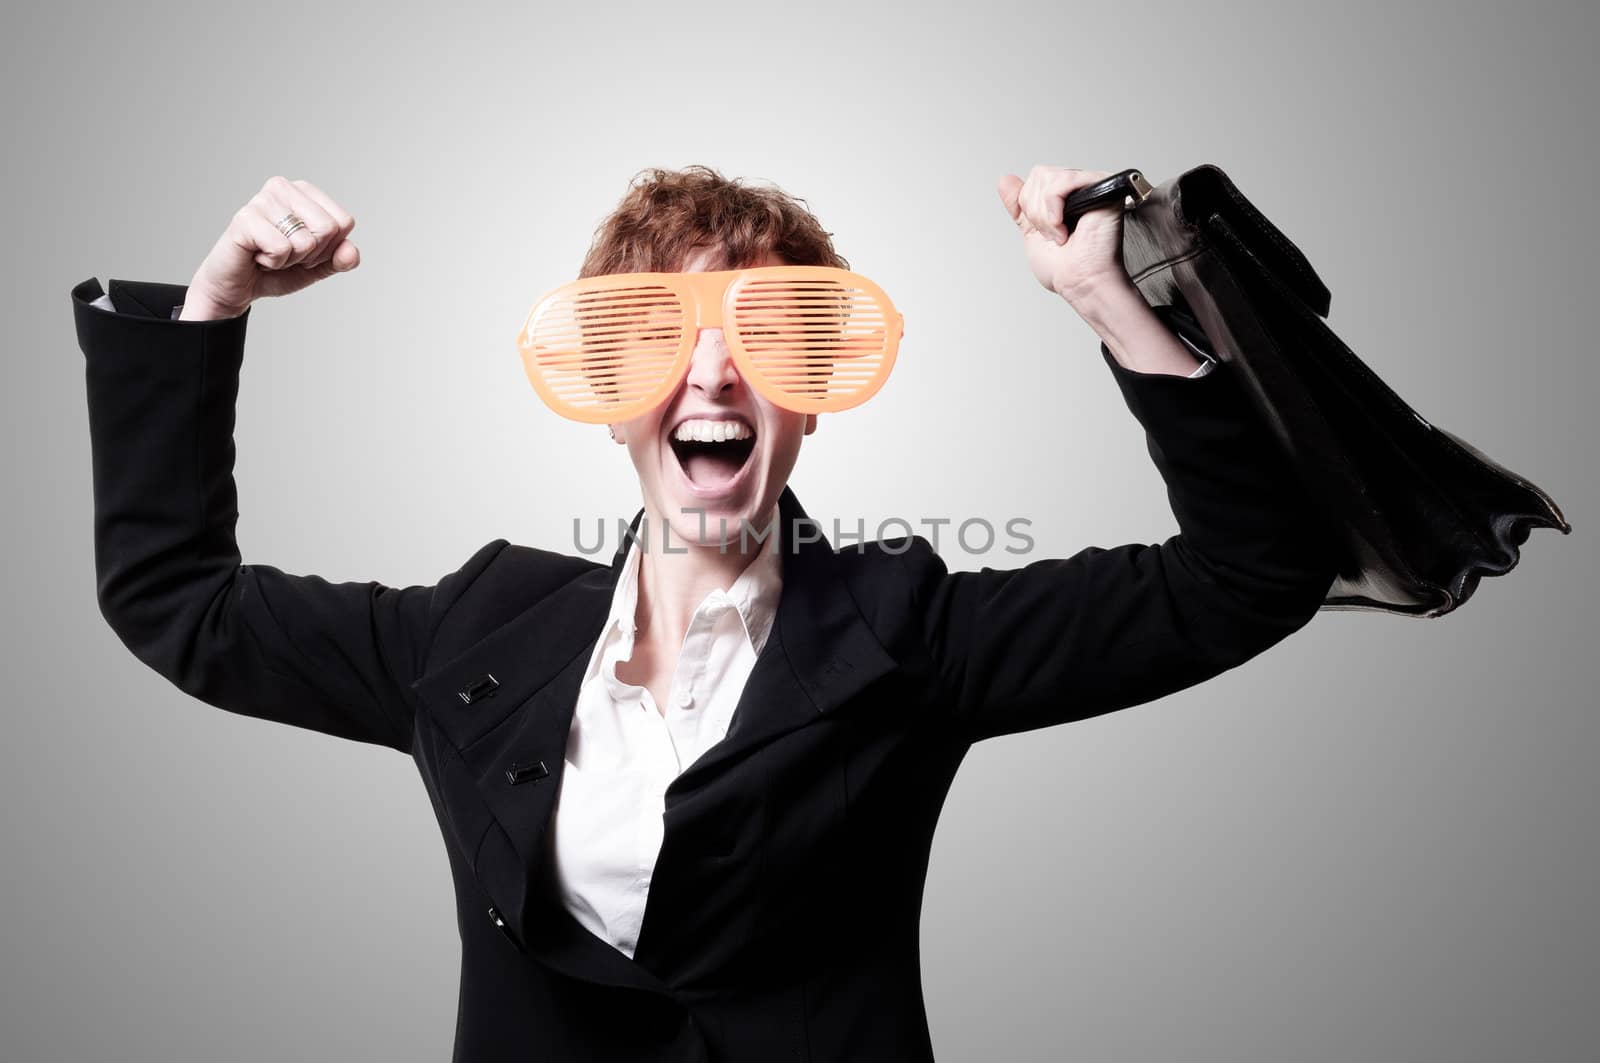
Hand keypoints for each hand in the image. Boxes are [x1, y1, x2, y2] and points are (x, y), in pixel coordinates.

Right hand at [181, 176, 359, 319]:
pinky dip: (273, 262)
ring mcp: (262, 200)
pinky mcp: (245, 218)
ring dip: (290, 260)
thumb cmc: (275, 270)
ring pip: (307, 241)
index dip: (328, 248)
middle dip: (310, 254)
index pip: (344, 222)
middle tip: (284, 253)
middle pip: (328, 229)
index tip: (303, 250)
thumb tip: (351, 252)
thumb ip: (340, 259)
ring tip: (268, 253)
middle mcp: (282, 188)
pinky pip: (282, 249)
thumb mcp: (317, 267)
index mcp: (304, 192)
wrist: (237, 287)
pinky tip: (257, 256)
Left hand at [996, 166, 1130, 306]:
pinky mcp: (1104, 185)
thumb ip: (1018, 204)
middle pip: (1039, 174)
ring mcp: (1092, 184)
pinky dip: (1054, 208)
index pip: (1035, 179)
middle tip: (1053, 236)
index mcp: (1066, 196)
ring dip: (1045, 214)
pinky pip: (1063, 181)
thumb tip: (1004, 180)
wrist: (1080, 282)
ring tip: (1060, 235)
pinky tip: (1064, 227)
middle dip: (1036, 212)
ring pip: (1048, 177)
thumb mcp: (1030, 231)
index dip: (1029, 206)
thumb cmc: (1063, 267)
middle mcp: (1080, 187)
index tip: (1042, 233)